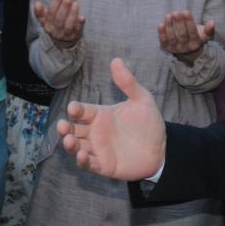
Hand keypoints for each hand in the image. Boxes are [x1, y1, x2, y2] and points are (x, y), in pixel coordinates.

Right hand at [33, 0, 85, 47]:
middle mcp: (56, 31)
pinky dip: (80, 24)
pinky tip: (82, 17)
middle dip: (64, 7)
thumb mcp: (45, 20)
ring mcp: (65, 35)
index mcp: (48, 25)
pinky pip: (77, 31)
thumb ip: (40, 12)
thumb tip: (37, 4)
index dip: (55, 3)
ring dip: (72, 14)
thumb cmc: (54, 24)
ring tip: (75, 3)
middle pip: (59, 19)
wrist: (62, 41)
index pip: (50, 13)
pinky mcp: (74, 36)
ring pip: (68, 26)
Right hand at [57, 58, 166, 179]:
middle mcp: (95, 132)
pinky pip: (89, 164)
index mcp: (100, 115)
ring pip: (76, 146)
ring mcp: (98, 149)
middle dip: (65, 128)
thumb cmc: (149, 123)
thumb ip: (128, 82)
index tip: (73, 108)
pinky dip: (82, 161)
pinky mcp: (104, 166)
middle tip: (62, 126)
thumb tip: (116, 60)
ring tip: (68, 140)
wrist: (162, 149)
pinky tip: (81, 156)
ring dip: (69, 144)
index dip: (76, 109)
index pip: (82, 111)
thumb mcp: (142, 100)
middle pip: (74, 129)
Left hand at [158, 10, 214, 64]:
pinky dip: (162, 33)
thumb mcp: (203, 34)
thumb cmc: (196, 35)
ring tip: (168, 15)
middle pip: (182, 35)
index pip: (193, 32)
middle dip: (179, 23)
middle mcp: (185, 47)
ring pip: (172, 38)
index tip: (186, 11)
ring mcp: (175, 48)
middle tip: (176, 13)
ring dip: (169, 26)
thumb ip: (208, 29)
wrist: (186, 48)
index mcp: (196, 43)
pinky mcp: (167, 48)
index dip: (189, 22)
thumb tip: (212, 22)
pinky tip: (161, 24)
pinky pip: (163, 41)